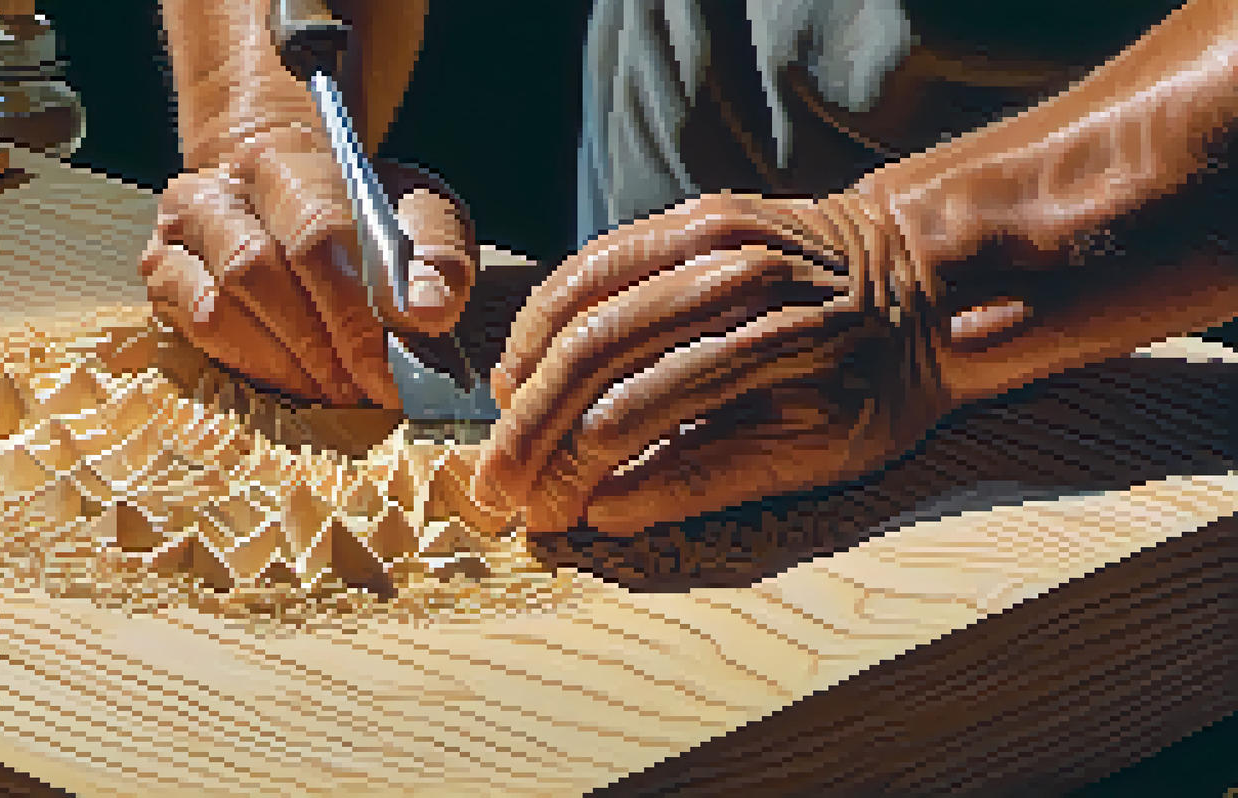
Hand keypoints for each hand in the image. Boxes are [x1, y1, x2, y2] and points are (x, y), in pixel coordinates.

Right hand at [140, 127, 477, 408]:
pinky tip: (291, 376)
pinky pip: (193, 325)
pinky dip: (246, 359)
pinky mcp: (161, 270)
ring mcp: (181, 231)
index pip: (315, 234)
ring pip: (219, 304)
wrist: (282, 187)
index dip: (353, 310)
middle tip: (364, 390)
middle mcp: (219, 189)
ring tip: (335, 388)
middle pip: (257, 271)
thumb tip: (428, 311)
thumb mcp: (416, 211)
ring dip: (284, 359)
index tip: (389, 369)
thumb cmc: (359, 210)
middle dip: (319, 345)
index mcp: (284, 158)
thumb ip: (437, 256)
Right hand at [472, 191, 1036, 536]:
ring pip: (576, 306)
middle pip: (590, 357)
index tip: (542, 521)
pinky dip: (543, 321)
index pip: (633, 414)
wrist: (922, 275)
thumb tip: (606, 511)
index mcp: (769, 346)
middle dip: (529, 433)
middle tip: (496, 491)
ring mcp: (706, 233)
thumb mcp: (820, 451)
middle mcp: (730, 277)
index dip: (574, 474)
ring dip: (523, 381)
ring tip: (498, 440)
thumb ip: (710, 480)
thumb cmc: (877, 381)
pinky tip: (521, 370)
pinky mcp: (690, 213)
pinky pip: (590, 263)